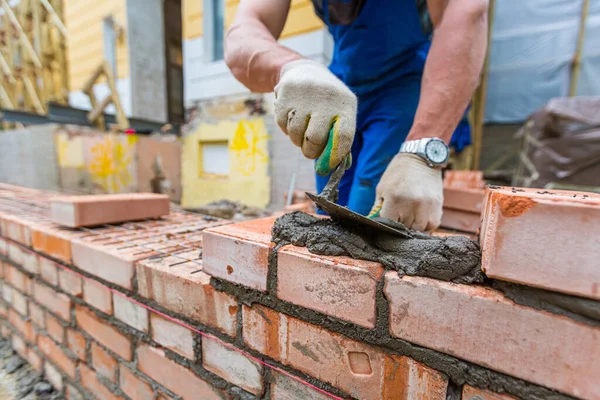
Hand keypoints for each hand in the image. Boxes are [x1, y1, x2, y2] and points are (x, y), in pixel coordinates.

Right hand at [274, 59, 356, 175]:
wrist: (306, 72)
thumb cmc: (328, 103)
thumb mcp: (340, 114)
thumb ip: (341, 140)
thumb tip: (339, 167)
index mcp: (345, 105)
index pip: (343, 136)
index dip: (334, 156)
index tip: (325, 168)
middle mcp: (327, 98)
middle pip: (315, 139)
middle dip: (311, 152)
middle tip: (310, 151)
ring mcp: (304, 95)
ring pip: (296, 134)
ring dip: (297, 141)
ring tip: (302, 132)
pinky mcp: (285, 94)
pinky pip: (283, 126)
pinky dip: (286, 130)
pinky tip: (293, 118)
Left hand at [370, 154, 442, 230]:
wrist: (421, 158)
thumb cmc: (398, 173)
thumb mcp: (382, 188)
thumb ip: (378, 208)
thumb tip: (374, 223)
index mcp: (394, 198)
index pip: (389, 224)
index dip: (388, 225)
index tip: (388, 221)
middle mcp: (411, 203)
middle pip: (405, 228)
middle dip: (401, 226)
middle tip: (399, 217)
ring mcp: (426, 205)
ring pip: (419, 229)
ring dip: (414, 227)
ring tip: (410, 217)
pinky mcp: (437, 205)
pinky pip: (432, 224)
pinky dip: (426, 225)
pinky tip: (421, 216)